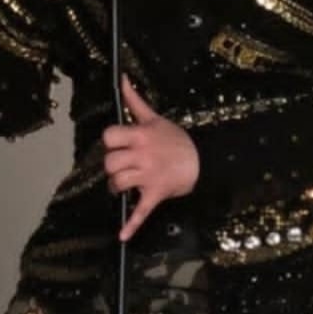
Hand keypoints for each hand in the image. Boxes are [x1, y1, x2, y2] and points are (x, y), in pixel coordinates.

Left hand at [103, 75, 199, 241]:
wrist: (203, 161)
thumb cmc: (175, 140)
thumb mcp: (155, 118)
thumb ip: (135, 101)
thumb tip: (122, 77)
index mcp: (141, 136)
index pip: (109, 137)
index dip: (109, 142)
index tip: (117, 145)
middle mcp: (142, 155)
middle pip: (109, 163)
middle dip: (112, 167)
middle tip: (121, 167)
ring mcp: (148, 176)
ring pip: (117, 184)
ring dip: (115, 187)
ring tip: (122, 185)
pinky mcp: (155, 195)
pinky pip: (141, 211)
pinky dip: (131, 225)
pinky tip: (122, 236)